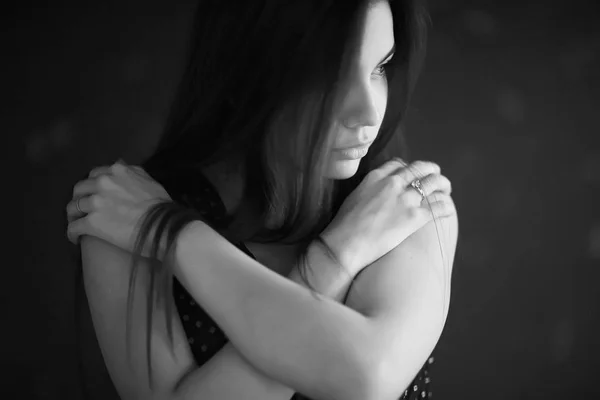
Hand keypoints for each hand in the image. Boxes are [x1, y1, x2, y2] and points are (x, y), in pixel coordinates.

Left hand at [66, 160, 170, 256]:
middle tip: (82, 210)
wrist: (163, 226)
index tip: (95, 194)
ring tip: (76, 224)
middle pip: (80, 189)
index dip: (93, 186)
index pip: (95, 174)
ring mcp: (96, 202)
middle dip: (79, 198)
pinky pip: (73, 227)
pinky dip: (72, 233)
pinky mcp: (91, 222)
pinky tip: (75, 239)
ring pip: (73, 207)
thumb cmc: (162, 206)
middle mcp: (103, 183)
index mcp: (118, 171)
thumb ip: (134, 172)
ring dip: (73, 216)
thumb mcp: (149, 180)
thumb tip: (122, 165)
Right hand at [320, 158, 454, 274]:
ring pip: (434, 184)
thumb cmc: (344, 225)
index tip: (414, 173)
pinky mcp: (414, 217)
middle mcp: (393, 183)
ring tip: (446, 189)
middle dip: (431, 171)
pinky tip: (448, 210)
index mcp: (376, 177)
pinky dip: (446, 207)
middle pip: (420, 169)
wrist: (346, 243)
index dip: (410, 167)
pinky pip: (438, 207)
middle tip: (436, 176)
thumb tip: (374, 194)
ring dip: (443, 185)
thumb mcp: (354, 197)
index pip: (399, 164)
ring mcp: (405, 199)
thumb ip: (368, 190)